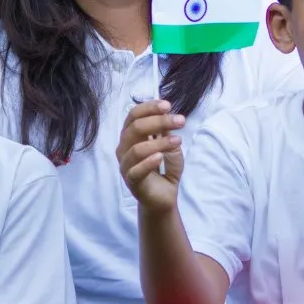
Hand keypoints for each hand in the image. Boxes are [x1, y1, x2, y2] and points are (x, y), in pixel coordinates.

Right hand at [116, 99, 184, 213]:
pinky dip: (148, 162)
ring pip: (136, 148)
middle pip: (135, 128)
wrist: (162, 198)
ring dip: (159, 142)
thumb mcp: (170, 146)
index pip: (133, 115)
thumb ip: (166, 132)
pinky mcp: (131, 181)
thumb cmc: (164, 169)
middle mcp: (124, 148)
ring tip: (178, 141)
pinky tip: (160, 157)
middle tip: (180, 121)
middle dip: (159, 121)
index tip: (168, 106)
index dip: (149, 108)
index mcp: (130, 136)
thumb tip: (167, 113)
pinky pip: (136, 170)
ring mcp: (125, 165)